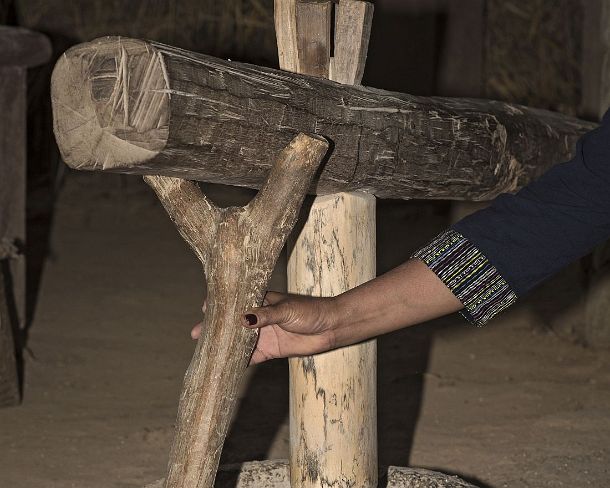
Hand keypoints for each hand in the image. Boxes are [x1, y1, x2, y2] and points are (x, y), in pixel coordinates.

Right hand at [191, 291, 337, 364]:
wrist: (330, 328)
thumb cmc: (310, 311)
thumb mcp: (286, 310)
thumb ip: (265, 316)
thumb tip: (243, 319)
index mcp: (261, 301)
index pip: (235, 301)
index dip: (219, 305)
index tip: (203, 310)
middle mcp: (259, 317)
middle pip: (232, 324)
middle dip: (214, 329)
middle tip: (194, 335)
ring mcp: (263, 334)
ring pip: (238, 341)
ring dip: (224, 347)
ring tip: (204, 353)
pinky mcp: (270, 350)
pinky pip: (250, 357)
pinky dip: (238, 362)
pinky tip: (224, 367)